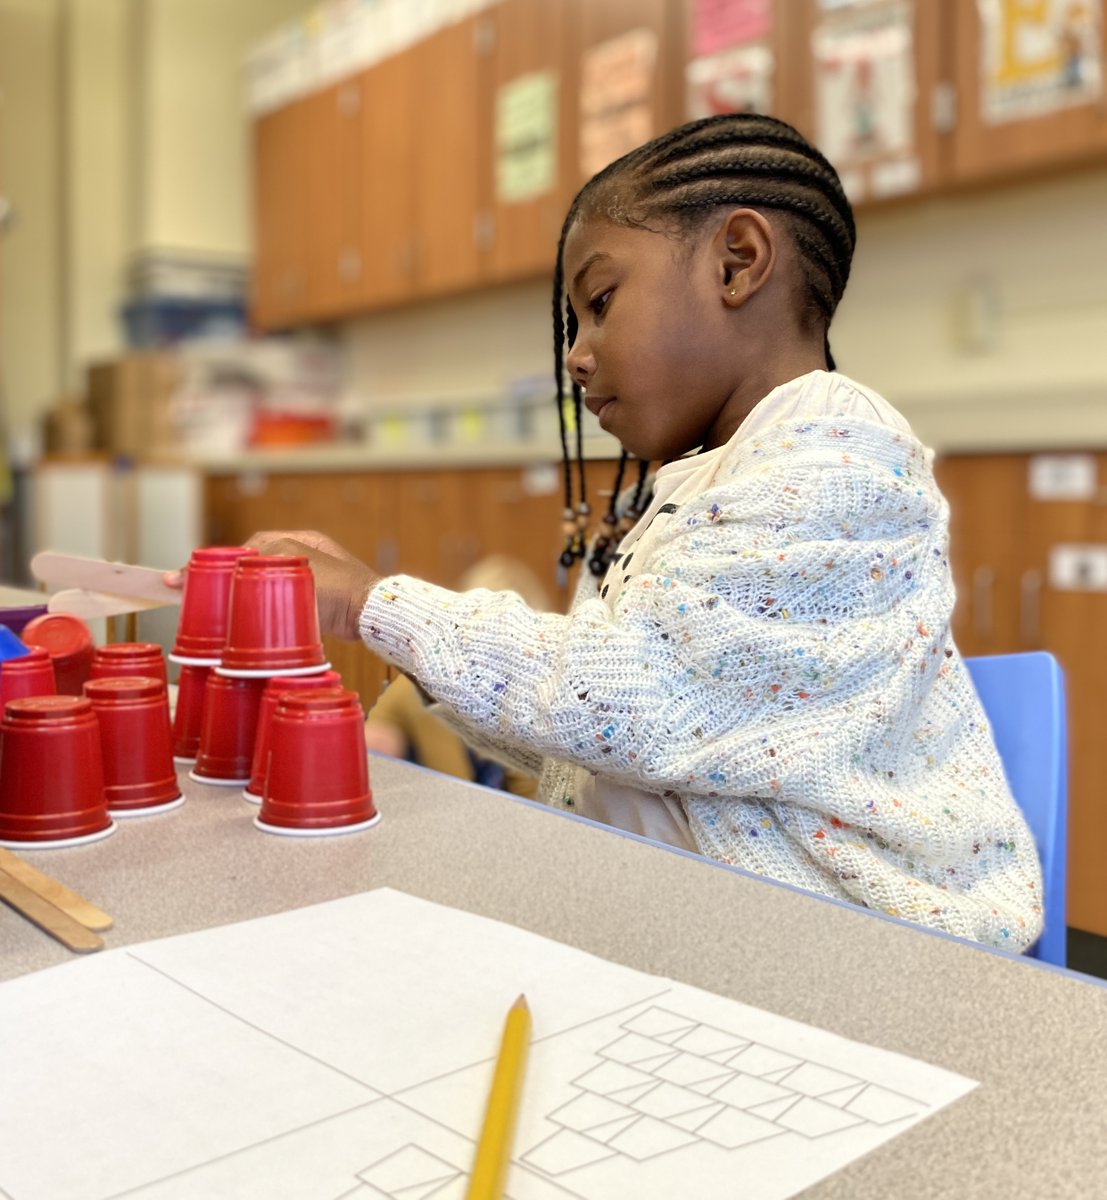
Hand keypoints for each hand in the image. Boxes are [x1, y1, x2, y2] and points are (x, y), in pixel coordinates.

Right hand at [163, 532, 380, 641]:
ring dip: (236, 592)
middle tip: (190, 590)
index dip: (215, 562)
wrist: (370, 615)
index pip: (245, 548)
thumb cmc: (338, 588)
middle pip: (250, 565)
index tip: (185, 576)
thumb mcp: (294, 565)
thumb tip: (235, 565)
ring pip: (260, 584)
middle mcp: (301, 555)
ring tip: (208, 605)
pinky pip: (275, 601)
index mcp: (296, 540)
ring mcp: (307, 579)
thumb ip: (264, 561)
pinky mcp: (312, 602)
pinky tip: (241, 617)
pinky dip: (256, 606)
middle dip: (220, 576)